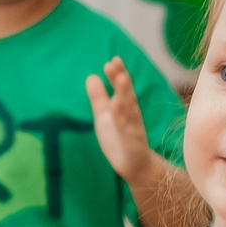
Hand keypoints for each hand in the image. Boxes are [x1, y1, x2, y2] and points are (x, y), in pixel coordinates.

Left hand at [87, 58, 164, 186]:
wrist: (134, 166)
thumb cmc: (119, 139)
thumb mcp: (105, 116)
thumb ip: (99, 98)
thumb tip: (91, 76)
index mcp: (125, 107)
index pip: (121, 88)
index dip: (117, 74)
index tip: (112, 60)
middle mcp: (131, 115)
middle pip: (126, 94)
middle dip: (121, 79)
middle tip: (113, 64)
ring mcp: (133, 129)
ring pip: (129, 109)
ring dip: (124, 93)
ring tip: (119, 79)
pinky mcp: (132, 143)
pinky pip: (126, 130)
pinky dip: (121, 118)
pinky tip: (115, 107)